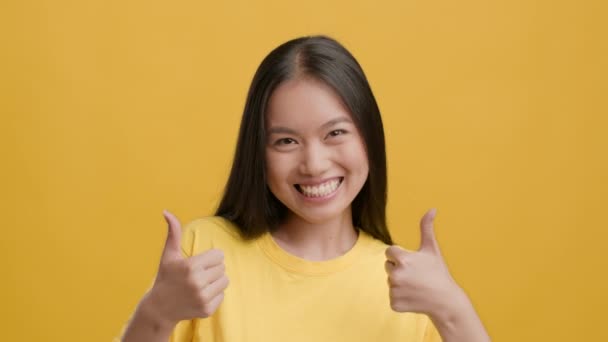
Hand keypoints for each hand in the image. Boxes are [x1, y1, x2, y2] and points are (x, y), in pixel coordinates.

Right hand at [147, 210, 228, 324]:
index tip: (199, 263)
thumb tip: (166, 211)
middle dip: (212, 269)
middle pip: (222, 267)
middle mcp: (197, 282)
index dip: (210, 257)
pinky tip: (200, 295)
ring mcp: (202, 297)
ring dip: (216, 281)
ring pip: (225, 280)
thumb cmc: (166, 277)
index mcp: (190, 266)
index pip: (219, 255)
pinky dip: (214, 294)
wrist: (160, 308)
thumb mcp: (169, 255)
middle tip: (199, 274)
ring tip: (201, 283)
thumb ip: (173, 233)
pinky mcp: (207, 309)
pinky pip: (222, 295)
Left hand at [385, 208, 462, 317]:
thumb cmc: (438, 272)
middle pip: (388, 266)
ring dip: (400, 283)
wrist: (446, 301)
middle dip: (400, 269)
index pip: (390, 252)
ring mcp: (394, 290)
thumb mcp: (432, 249)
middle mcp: (396, 274)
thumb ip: (427, 228)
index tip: (414, 263)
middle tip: (417, 275)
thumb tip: (432, 209)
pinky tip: (414, 297)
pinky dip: (401, 298)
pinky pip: (392, 296)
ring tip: (416, 286)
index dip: (402, 256)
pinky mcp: (394, 303)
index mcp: (402, 258)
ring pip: (390, 281)